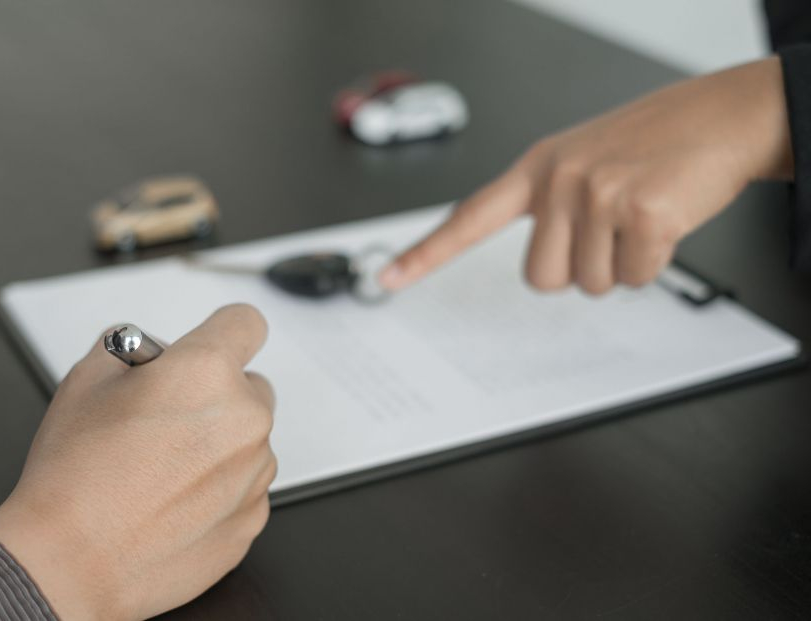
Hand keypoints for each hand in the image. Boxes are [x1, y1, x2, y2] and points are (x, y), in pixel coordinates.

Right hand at [0, 304, 276, 620]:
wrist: (69, 562)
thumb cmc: (74, 476)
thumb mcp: (85, 380)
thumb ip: (130, 350)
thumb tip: (148, 354)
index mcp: (206, 372)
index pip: (245, 323)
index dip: (224, 330)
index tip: (214, 342)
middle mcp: (244, 418)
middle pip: (249, 386)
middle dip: (215, 394)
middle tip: (167, 418)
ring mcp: (255, 472)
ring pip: (247, 441)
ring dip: (218, 445)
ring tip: (160, 470)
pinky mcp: (252, 517)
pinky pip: (245, 487)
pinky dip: (218, 489)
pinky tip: (171, 502)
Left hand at [380, 57, 792, 294]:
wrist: (724, 115)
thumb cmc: (653, 142)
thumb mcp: (584, 159)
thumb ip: (550, 206)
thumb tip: (545, 272)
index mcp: (536, 169)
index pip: (468, 219)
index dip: (426, 254)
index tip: (389, 279)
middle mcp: (557, 180)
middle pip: (542, 279)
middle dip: (579, 269)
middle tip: (610, 228)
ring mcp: (596, 194)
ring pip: (591, 285)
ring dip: (621, 264)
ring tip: (642, 213)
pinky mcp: (640, 213)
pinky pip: (636, 278)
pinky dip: (656, 262)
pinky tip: (666, 218)